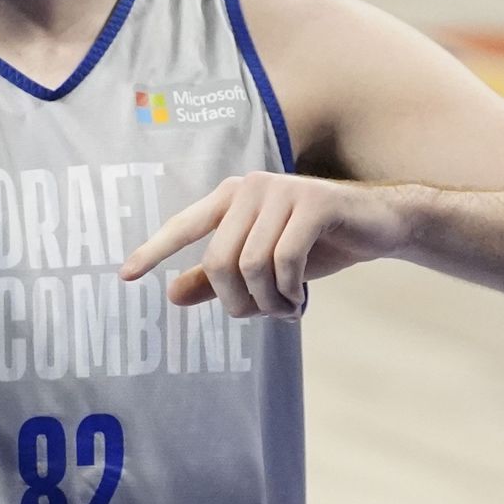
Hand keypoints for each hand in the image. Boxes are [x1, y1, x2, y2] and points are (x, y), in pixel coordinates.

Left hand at [119, 172, 417, 317]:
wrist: (379, 225)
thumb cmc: (316, 244)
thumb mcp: (263, 265)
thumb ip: (218, 278)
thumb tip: (172, 293)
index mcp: (232, 198)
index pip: (184, 225)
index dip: (153, 250)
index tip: (125, 276)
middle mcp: (251, 188)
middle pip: (219, 261)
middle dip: (239, 301)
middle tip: (264, 315)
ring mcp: (282, 191)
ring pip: (251, 265)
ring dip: (269, 301)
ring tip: (287, 307)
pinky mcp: (313, 203)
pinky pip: (284, 261)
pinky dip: (290, 291)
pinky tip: (302, 298)